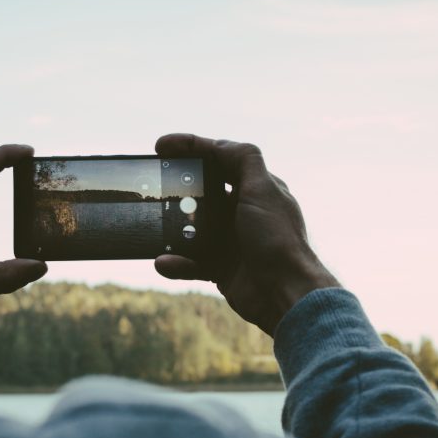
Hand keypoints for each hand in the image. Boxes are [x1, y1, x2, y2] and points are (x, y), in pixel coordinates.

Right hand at [154, 134, 338, 336]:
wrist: (285, 294)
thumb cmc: (276, 238)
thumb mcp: (263, 189)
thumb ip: (245, 159)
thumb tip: (221, 144)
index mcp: (255, 188)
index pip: (220, 158)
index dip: (191, 147)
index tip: (160, 146)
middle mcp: (243, 211)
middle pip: (202, 190)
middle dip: (176, 186)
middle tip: (153, 182)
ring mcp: (232, 240)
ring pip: (192, 227)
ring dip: (172, 227)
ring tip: (152, 223)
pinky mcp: (222, 267)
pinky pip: (192, 261)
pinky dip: (178, 262)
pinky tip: (164, 261)